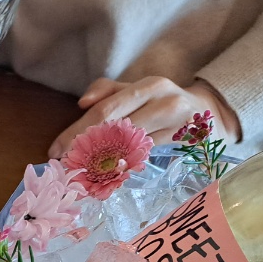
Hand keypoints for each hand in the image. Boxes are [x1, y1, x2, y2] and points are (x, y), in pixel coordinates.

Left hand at [48, 77, 240, 158]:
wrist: (207, 113)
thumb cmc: (160, 102)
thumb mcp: (137, 90)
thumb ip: (107, 91)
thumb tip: (82, 102)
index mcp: (149, 86)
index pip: (105, 111)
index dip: (77, 132)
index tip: (56, 150)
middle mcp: (164, 103)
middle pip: (114, 128)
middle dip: (83, 149)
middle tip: (64, 165)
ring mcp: (175, 126)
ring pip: (128, 147)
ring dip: (98, 162)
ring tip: (76, 172)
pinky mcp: (180, 146)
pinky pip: (143, 158)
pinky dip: (119, 167)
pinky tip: (102, 175)